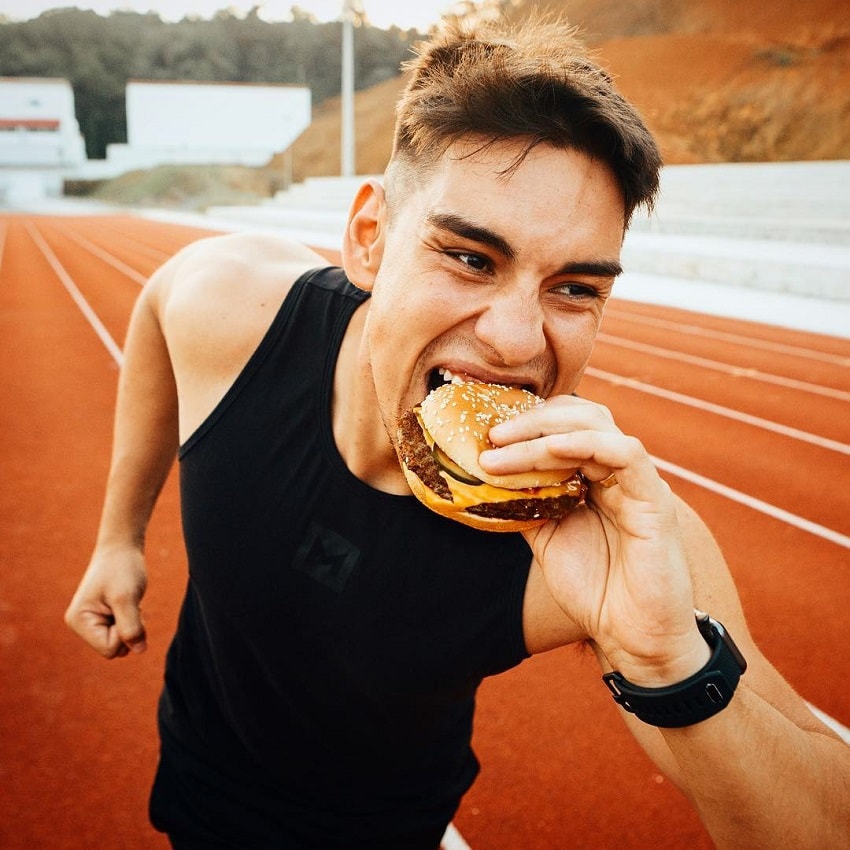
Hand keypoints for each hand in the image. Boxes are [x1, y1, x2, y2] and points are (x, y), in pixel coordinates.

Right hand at [64, 544, 148, 658]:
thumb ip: (131, 626)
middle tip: (129, 604)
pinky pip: (123, 633)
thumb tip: (139, 651)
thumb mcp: (127, 597)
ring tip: (127, 602)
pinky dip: (132, 620)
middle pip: (115, 649)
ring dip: (131, 625)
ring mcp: (91, 622)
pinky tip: (127, 603)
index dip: (125, 633)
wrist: (122, 547)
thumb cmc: (122, 568)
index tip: (125, 607)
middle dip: (128, 630)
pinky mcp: (103, 619)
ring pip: (121, 643)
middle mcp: (80, 625)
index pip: (110, 649)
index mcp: (79, 621)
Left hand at [480, 395, 708, 684]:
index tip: (486, 434)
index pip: (564, 427)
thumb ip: (527, 505)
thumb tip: (488, 479)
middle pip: (579, 416)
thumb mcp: (547, 538)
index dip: (526, 423)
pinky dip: (586, 443)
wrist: (633, 639)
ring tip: (503, 445)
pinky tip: (552, 448)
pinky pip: (626, 454)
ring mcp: (637, 482)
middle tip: (491, 435)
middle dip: (530, 420)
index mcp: (596, 477)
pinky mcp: (655, 500)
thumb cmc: (595, 590)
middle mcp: (617, 472)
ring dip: (544, 431)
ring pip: (596, 427)